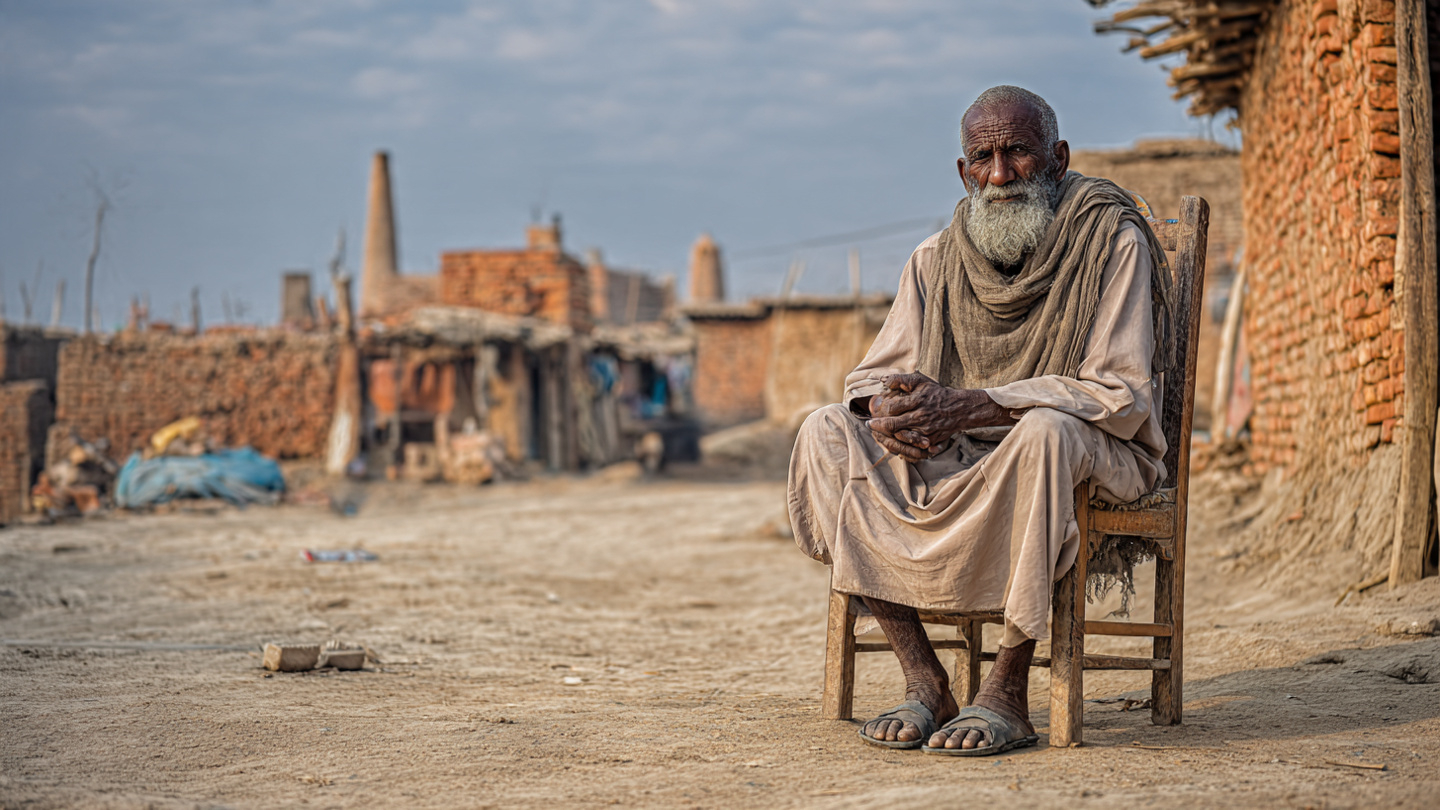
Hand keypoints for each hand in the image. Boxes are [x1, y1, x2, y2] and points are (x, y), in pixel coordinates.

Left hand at [866, 373, 1016, 460]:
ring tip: (879, 435)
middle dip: (878, 426)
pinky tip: (893, 442)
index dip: (879, 411)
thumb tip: (882, 380)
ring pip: (899, 439)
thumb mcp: (921, 381)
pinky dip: (900, 447)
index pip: (892, 408)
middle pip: (893, 425)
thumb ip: (901, 379)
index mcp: (917, 401)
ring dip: (886, 438)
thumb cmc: (937, 394)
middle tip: (870, 425)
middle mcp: (921, 417)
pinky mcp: (929, 442)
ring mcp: (925, 432)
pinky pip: (911, 448)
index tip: (873, 412)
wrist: (959, 409)